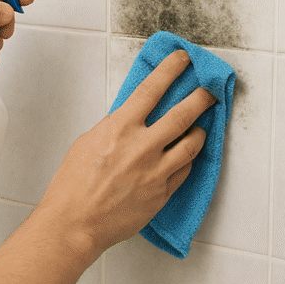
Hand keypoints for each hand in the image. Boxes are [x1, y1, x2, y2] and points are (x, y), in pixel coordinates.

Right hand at [35, 50, 216, 258]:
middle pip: (183, 113)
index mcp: (120, 128)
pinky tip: (184, 156)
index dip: (170, 69)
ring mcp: (156, 171)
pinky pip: (184, 170)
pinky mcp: (163, 192)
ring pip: (192, 143)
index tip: (183, 58)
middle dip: (202, 97)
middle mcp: (142, 147)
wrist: (75, 224)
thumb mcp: (88, 142)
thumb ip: (116, 126)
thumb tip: (135, 116)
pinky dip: (186, 160)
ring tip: (201, 126)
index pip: (152, 89)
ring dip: (200, 131)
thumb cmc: (74, 185)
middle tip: (210, 90)